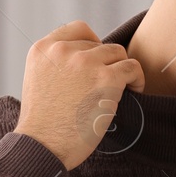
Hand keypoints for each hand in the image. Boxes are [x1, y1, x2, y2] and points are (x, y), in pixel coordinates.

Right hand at [15, 20, 144, 170]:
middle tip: (108, 85)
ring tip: (122, 89)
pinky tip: (133, 92)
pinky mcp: (106, 78)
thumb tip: (86, 61)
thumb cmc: (42, 126)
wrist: (42, 147)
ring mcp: (85, 62)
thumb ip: (56, 65)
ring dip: (122, 70)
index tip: (96, 65)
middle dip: (106, 63)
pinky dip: (137, 79)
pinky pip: (132, 67)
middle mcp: (63, 50)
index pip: (78, 29)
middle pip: (100, 44)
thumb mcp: (38, 81)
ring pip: (118, 53)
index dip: (93, 45)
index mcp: (43, 49)